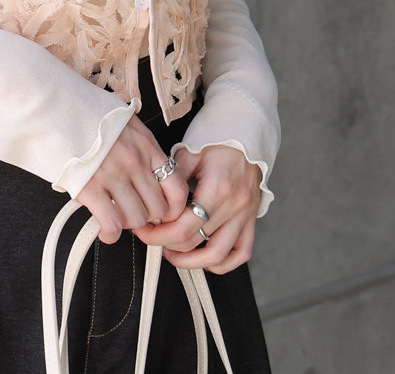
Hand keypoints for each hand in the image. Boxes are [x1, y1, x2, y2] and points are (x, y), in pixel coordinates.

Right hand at [76, 115, 189, 243]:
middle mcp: (133, 160)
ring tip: (116, 216)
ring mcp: (112, 174)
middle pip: (158, 208)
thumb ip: (138, 143)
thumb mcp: (121, 120)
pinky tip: (104, 230)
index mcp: (145, 143)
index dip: (173, 208)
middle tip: (133, 213)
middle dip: (147, 217)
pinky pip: (112, 224)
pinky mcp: (89, 186)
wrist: (50, 106)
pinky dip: (110, 234)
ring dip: (127, 224)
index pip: (177, 188)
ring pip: (137, 219)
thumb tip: (148, 165)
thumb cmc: (82, 111)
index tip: (162, 212)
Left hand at [135, 145, 261, 272]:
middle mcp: (233, 205)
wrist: (247, 132)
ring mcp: (244, 215)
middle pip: (195, 240)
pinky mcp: (251, 218)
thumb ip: (173, 176)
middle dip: (167, 244)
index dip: (158, 234)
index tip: (143, 229)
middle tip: (151, 238)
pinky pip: (241, 252)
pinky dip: (223, 262)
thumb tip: (153, 198)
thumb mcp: (190, 151)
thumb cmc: (217, 137)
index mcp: (217, 188)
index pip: (183, 226)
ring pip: (218, 255)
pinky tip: (204, 258)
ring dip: (192, 261)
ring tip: (173, 254)